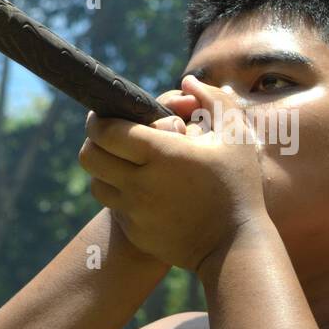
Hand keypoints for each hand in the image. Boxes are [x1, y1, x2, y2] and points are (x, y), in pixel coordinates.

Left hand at [78, 75, 268, 271]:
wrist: (237, 246)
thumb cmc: (239, 185)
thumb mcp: (236, 135)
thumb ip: (212, 100)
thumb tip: (187, 81)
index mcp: (162, 153)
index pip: (105, 131)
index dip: (98, 120)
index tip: (104, 115)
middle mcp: (141, 183)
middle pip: (89, 156)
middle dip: (94, 142)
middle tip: (110, 137)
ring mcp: (135, 211)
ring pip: (96, 183)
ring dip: (105, 170)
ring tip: (127, 164)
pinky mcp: (135, 233)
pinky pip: (114, 208)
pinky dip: (121, 196)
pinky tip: (144, 192)